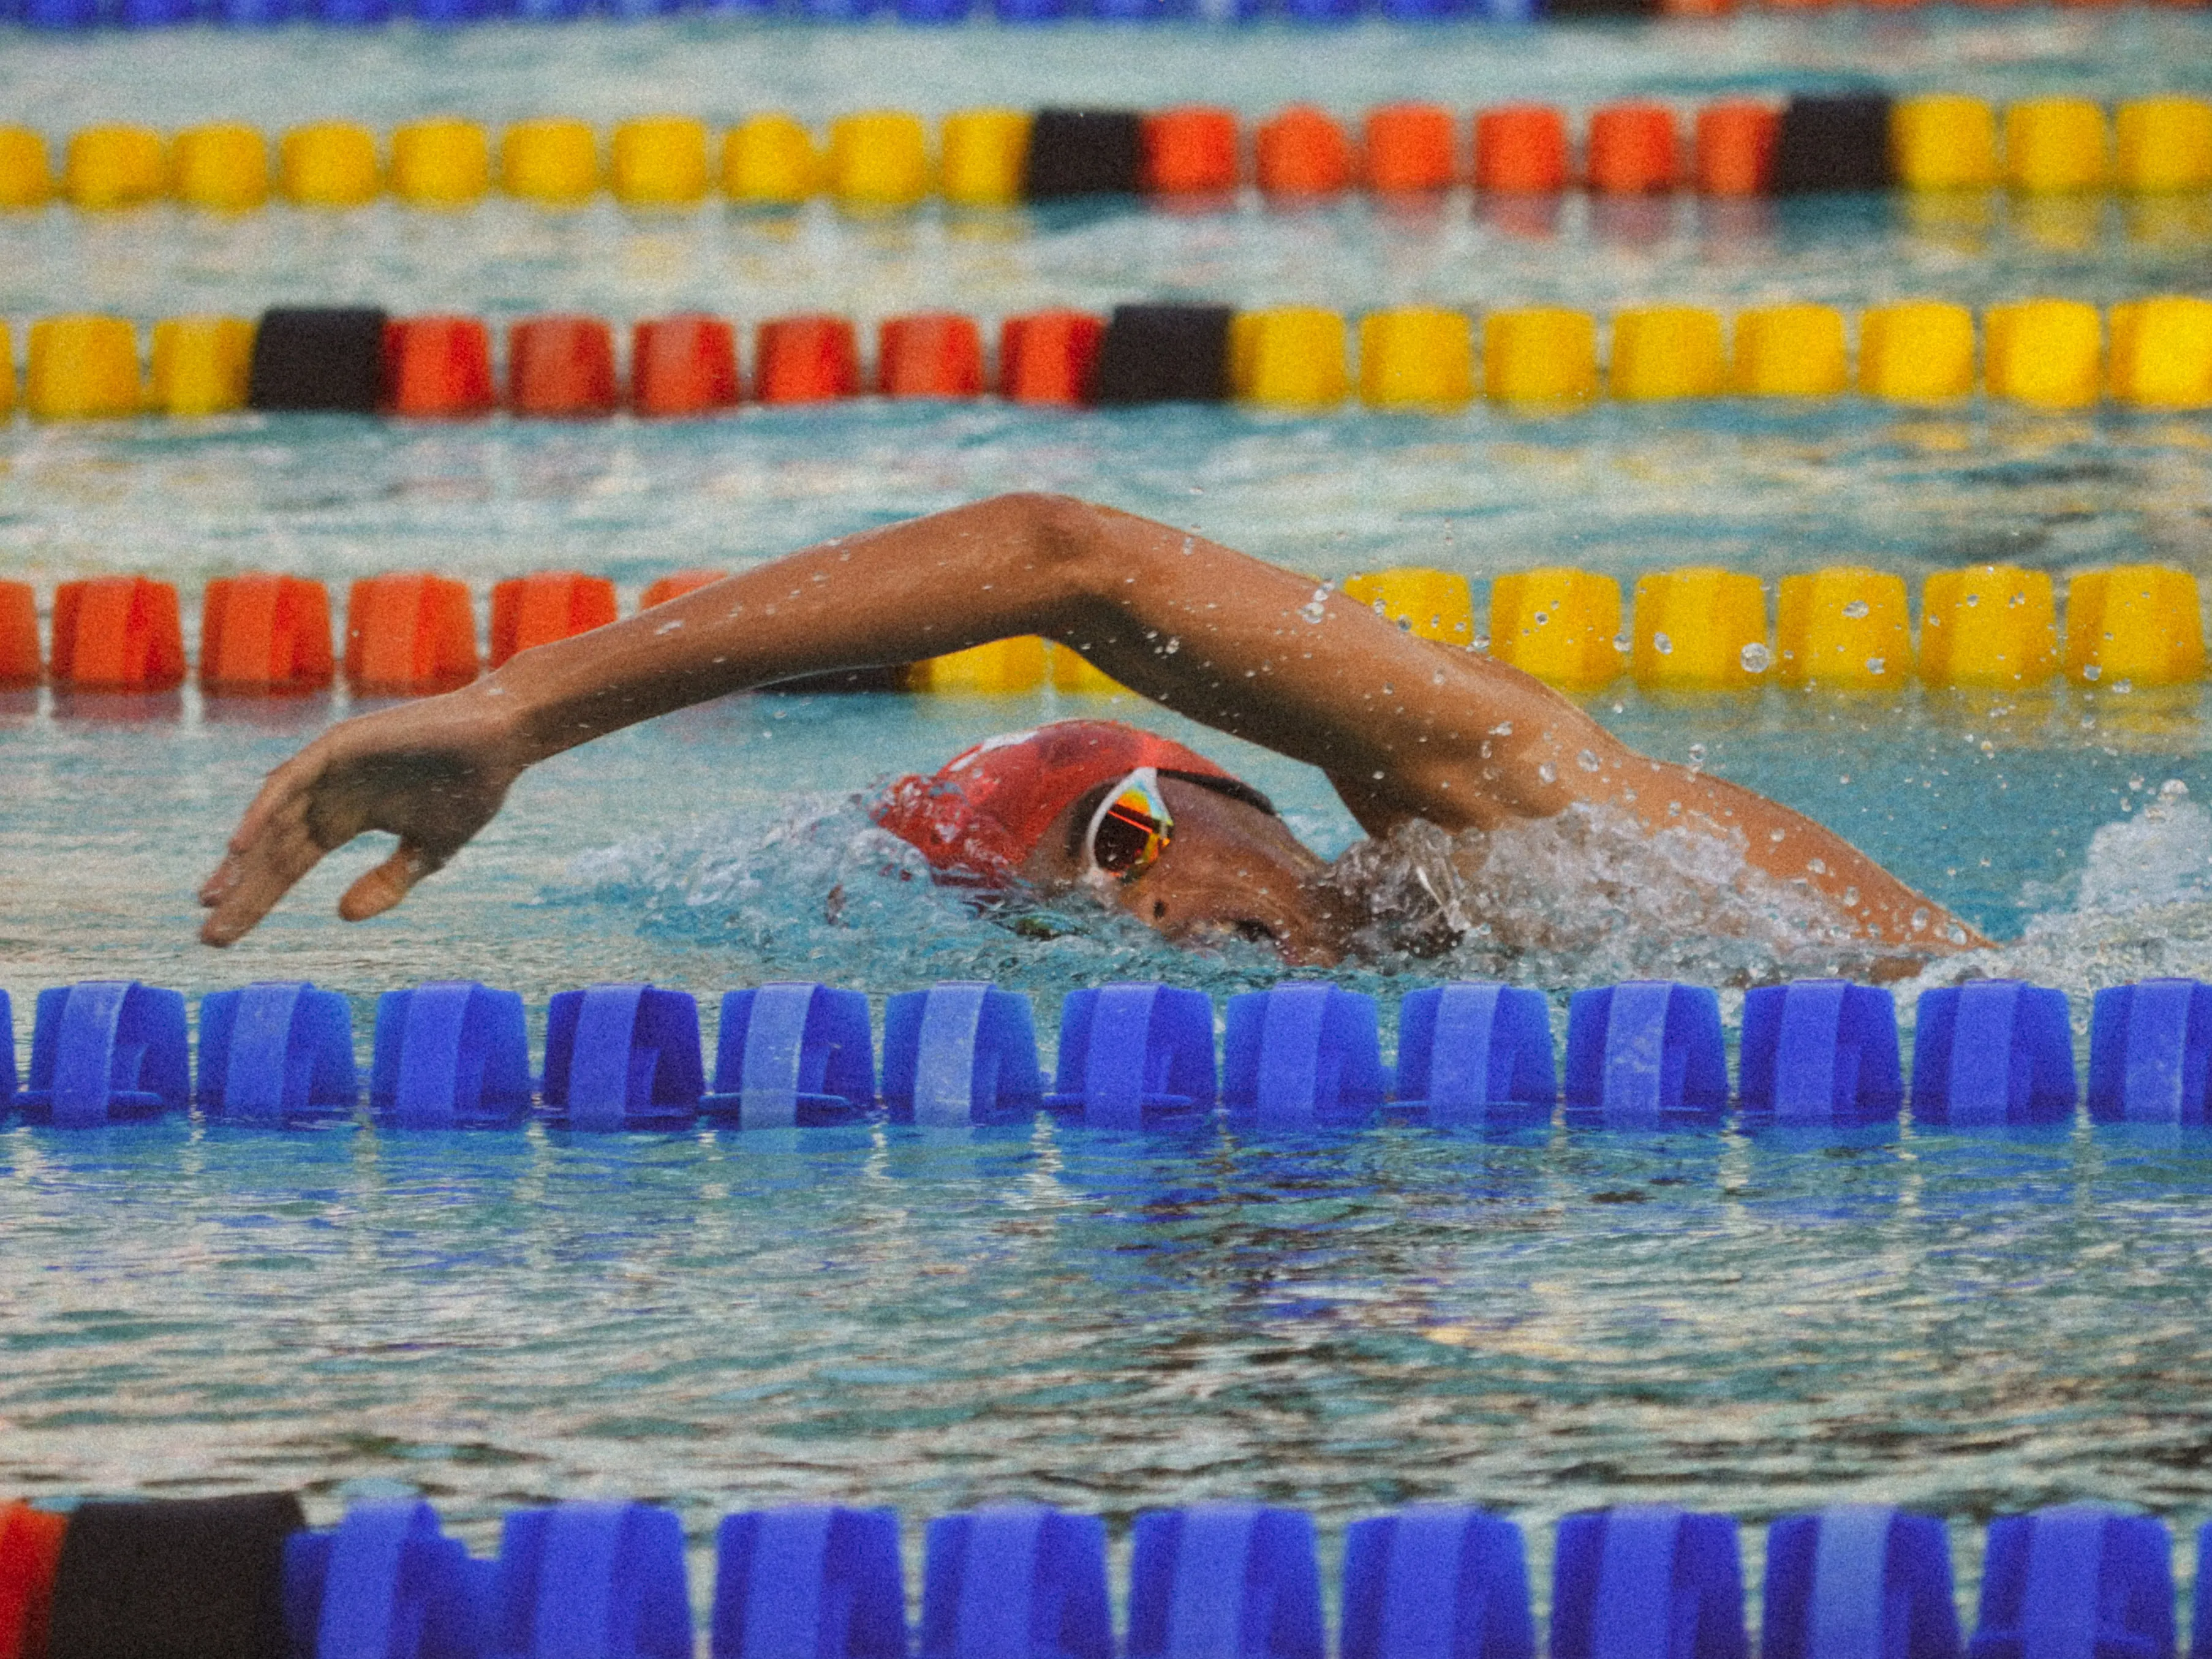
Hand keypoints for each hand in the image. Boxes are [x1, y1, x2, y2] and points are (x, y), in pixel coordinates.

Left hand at [198, 688, 525, 946]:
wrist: (501, 740)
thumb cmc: (472, 788)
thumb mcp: (429, 853)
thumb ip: (388, 883)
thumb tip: (341, 916)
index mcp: (345, 817)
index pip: (290, 865)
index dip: (259, 898)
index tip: (226, 935)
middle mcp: (327, 794)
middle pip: (272, 850)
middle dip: (241, 891)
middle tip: (209, 934)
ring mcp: (329, 768)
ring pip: (272, 819)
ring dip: (241, 859)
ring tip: (213, 899)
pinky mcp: (338, 746)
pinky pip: (289, 782)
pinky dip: (262, 813)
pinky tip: (239, 846)